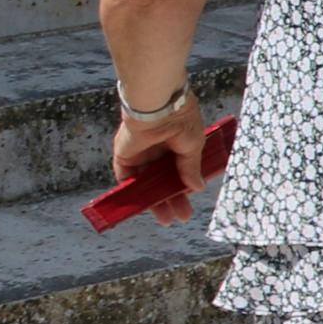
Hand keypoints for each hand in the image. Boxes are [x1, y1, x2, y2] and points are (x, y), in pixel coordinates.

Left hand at [109, 93, 211, 226]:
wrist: (155, 105)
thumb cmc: (179, 120)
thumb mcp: (193, 145)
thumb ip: (191, 168)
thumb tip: (197, 187)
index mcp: (178, 143)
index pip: (180, 170)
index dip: (186, 187)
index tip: (191, 202)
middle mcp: (159, 149)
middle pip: (164, 180)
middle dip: (172, 199)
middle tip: (181, 216)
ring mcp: (142, 154)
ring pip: (148, 183)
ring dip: (155, 200)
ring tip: (166, 218)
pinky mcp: (125, 156)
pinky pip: (128, 178)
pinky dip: (134, 192)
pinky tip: (144, 207)